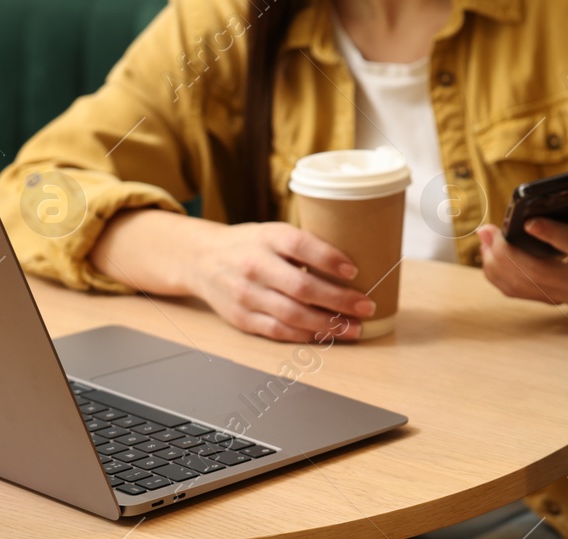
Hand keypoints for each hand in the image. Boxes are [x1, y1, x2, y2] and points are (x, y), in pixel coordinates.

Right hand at [183, 221, 374, 343]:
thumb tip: (353, 266)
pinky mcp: (242, 318)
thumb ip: (305, 246)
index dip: (329, 258)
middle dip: (339, 300)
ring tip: (353, 328)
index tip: (354, 270)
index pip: (300, 245)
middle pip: (302, 287)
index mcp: (267, 238)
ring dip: (328, 325)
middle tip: (366, 306)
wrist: (201, 259)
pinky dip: (305, 336)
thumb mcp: (274, 232)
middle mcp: (255, 266)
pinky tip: (326, 335)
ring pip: (292, 316)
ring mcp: (246, 295)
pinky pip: (278, 331)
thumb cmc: (250, 245)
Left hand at [474, 182, 567, 305]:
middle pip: (537, 271)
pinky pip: (519, 292)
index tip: (528, 222)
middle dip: (508, 251)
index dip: (551, 234)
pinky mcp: (553, 299)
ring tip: (483, 238)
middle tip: (488, 230)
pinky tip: (487, 256)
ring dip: (497, 263)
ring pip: (523, 285)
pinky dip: (499, 276)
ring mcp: (566, 295)